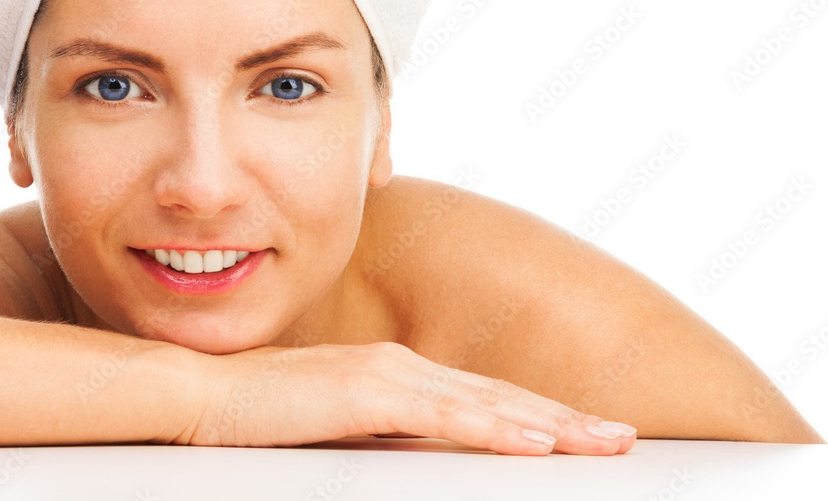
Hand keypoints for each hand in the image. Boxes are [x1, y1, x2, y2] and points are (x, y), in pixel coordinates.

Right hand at [161, 341, 636, 454]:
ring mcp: (388, 375)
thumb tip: (423, 459)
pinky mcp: (367, 393)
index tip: (584, 433)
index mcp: (398, 374)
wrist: (204, 394)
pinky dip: (497, 429)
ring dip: (552, 424)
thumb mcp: (337, 429)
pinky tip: (536, 445)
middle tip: (623, 436)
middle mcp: (403, 367)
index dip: (539, 415)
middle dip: (567, 419)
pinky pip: (446, 416)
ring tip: (605, 442)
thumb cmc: (264, 415)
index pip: (483, 399)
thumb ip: (383, 437)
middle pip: (501, 397)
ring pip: (488, 404)